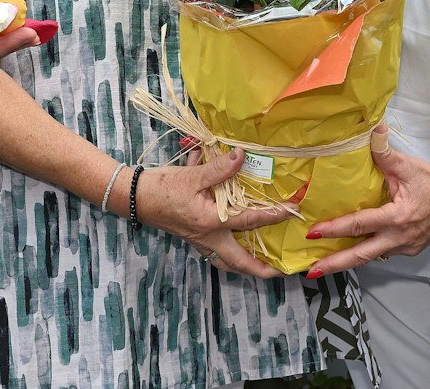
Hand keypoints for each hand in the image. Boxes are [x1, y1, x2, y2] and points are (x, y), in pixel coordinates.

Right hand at [136, 149, 291, 278]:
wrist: (136, 198)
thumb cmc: (164, 188)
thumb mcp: (193, 175)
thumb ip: (219, 168)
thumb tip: (241, 156)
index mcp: (211, 223)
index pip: (250, 221)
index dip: (274, 215)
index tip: (292, 210)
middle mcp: (208, 238)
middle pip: (239, 263)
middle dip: (261, 270)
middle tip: (280, 272)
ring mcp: (200, 242)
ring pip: (227, 263)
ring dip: (245, 267)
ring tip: (262, 268)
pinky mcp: (193, 238)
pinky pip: (216, 254)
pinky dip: (230, 255)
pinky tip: (237, 246)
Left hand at [301, 127, 429, 277]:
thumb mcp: (409, 166)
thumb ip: (385, 152)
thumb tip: (371, 129)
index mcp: (398, 217)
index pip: (359, 224)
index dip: (334, 229)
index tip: (313, 232)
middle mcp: (400, 238)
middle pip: (361, 255)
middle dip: (336, 264)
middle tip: (312, 271)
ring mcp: (406, 247)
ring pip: (372, 257)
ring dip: (349, 260)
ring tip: (326, 263)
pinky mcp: (410, 250)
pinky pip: (383, 252)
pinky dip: (366, 251)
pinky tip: (353, 249)